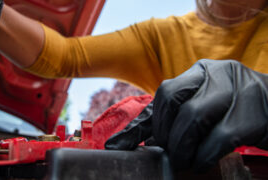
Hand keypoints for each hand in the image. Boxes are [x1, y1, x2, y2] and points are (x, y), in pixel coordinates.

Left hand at [105, 59, 267, 171]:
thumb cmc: (233, 110)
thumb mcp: (202, 104)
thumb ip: (170, 116)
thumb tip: (132, 142)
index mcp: (202, 71)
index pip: (165, 91)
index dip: (147, 121)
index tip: (126, 144)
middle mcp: (218, 74)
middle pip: (175, 102)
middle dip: (165, 134)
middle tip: (168, 153)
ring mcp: (238, 91)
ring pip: (193, 118)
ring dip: (181, 147)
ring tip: (182, 161)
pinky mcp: (253, 116)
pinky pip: (218, 139)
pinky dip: (203, 156)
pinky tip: (200, 163)